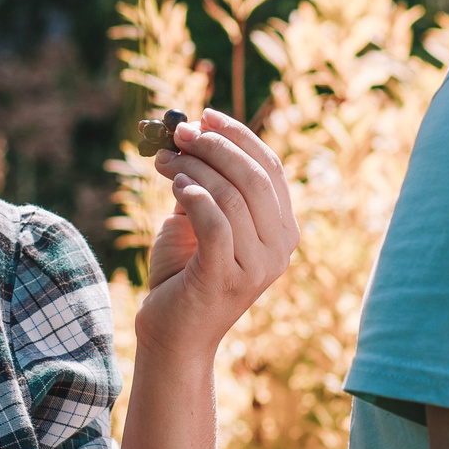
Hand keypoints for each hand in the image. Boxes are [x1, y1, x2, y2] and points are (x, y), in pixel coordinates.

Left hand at [133, 108, 299, 360]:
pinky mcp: (227, 279)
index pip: (271, 168)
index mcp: (283, 230)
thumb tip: (191, 130)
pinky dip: (194, 196)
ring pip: (233, 196)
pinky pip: (216, 224)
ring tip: (165, 162)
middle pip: (254, 177)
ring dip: (195, 168)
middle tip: (180, 135)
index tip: (205, 115)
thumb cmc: (183, 273)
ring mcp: (258, 267)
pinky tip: (175, 185)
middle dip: (214, 146)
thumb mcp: (198, 220)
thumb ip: (206, 182)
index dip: (239, 136)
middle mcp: (280, 248)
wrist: (173, 333)